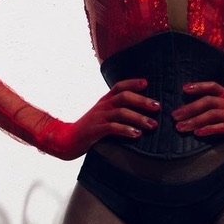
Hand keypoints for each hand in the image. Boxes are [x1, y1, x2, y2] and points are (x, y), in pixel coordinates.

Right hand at [35, 79, 159, 160]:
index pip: (119, 86)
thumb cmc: (87, 129)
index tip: (147, 83)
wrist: (65, 140)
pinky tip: (137, 134)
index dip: (133, 83)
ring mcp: (98, 117)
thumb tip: (138, 113)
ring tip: (152, 125)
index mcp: (104, 101)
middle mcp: (102, 106)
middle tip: (157, 107)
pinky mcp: (95, 130)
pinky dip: (126, 130)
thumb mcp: (101, 116)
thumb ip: (115, 112)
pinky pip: (113, 128)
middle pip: (124, 97)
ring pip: (121, 112)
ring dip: (139, 118)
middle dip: (142, 101)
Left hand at [171, 82, 223, 145]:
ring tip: (180, 127)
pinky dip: (208, 129)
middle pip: (206, 101)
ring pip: (210, 114)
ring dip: (193, 120)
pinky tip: (197, 133)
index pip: (212, 86)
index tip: (184, 89)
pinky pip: (220, 127)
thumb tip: (206, 110)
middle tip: (174, 115)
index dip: (198, 86)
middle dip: (188, 108)